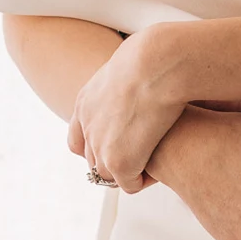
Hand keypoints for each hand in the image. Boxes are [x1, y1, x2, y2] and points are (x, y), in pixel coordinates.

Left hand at [68, 30, 184, 192]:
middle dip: (117, 160)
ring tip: (156, 159)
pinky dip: (144, 179)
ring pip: (110, 175)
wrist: (156, 63)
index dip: (98, 147)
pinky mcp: (119, 161)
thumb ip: (128, 77)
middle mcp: (88, 126)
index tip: (121, 144)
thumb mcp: (131, 63)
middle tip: (144, 152)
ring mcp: (101, 146)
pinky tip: (161, 165)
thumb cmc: (155, 55)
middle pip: (94, 160)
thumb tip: (144, 72)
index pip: (79, 140)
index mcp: (86, 103)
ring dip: (131, 170)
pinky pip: (131, 184)